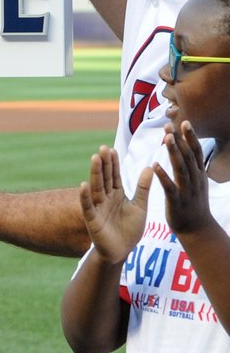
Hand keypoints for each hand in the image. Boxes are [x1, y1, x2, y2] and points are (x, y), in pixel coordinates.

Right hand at [79, 146, 151, 262]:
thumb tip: (150, 167)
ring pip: (97, 188)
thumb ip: (143, 188)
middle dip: (104, 164)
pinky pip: (88, 206)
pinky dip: (85, 196)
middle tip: (103, 148)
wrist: (122, 251)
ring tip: (94, 159)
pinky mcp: (92, 220)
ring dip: (95, 174)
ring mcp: (98, 208)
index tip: (111, 149)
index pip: (114, 175)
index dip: (113, 163)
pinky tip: (83, 185)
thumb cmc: (130, 230)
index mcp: (117, 194)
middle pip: (105, 178)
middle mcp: (106, 198)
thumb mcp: (140, 206)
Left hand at [155, 121, 214, 237]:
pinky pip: (170, 187)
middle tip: (172, 123)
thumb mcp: (195, 183)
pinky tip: (155, 165)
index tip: (185, 122)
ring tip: (167, 137)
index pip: (196, 153)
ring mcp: (187, 191)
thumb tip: (185, 149)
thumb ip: (190, 167)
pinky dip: (163, 175)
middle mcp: (195, 180)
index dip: (191, 137)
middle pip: (188, 156)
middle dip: (181, 139)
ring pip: (181, 168)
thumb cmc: (193, 204)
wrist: (197, 230)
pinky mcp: (177, 202)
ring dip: (174, 152)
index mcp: (198, 175)